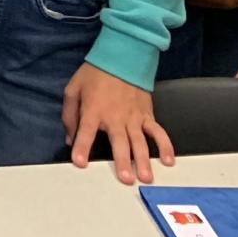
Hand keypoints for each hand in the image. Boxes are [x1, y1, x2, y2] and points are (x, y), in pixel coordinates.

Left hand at [63, 64, 172, 184]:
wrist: (121, 58)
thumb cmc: (94, 75)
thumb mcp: (73, 90)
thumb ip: (70, 116)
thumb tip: (69, 139)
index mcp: (94, 110)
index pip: (86, 131)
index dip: (82, 146)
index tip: (79, 162)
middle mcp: (115, 117)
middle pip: (119, 142)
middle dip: (122, 161)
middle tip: (126, 179)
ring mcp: (134, 118)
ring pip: (140, 142)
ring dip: (144, 160)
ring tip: (146, 178)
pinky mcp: (147, 116)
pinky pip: (158, 132)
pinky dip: (165, 146)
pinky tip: (168, 160)